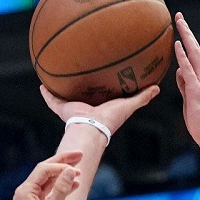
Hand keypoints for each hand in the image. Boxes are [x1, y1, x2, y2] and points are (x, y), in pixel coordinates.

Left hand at [11, 152, 82, 199]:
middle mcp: (26, 193)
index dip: (61, 164)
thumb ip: (61, 189)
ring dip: (64, 176)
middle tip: (80, 155)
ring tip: (80, 171)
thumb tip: (70, 171)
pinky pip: (50, 193)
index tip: (77, 165)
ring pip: (49, 182)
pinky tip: (75, 185)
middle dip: (63, 163)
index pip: (44, 169)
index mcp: (25, 191)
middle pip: (46, 171)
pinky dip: (62, 188)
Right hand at [40, 84, 159, 135]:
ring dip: (59, 87)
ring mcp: (72, 107)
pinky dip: (46, 93)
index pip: (99, 95)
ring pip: (64, 96)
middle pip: (80, 95)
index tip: (99, 77)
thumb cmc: (111, 119)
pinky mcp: (63, 108)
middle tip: (77, 72)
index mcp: (99, 106)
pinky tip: (41, 83)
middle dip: (78, 86)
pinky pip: (52, 99)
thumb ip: (142, 97)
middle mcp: (85, 106)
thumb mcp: (129, 105)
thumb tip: (158, 87)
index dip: (99, 88)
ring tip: (54, 74)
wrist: (93, 126)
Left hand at [173, 12, 199, 151]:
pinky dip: (183, 56)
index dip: (187, 39)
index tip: (180, 26)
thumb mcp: (189, 98)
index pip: (194, 54)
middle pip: (195, 48)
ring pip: (194, 54)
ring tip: (178, 22)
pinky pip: (188, 70)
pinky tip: (178, 45)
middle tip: (179, 15)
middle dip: (187, 31)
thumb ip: (185, 84)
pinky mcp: (196, 90)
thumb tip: (179, 71)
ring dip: (186, 37)